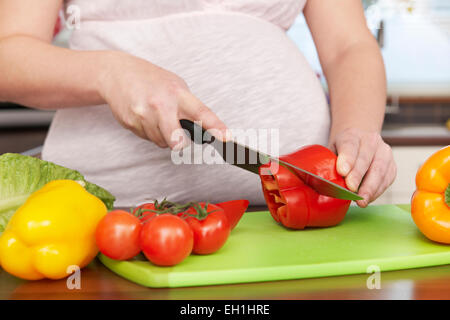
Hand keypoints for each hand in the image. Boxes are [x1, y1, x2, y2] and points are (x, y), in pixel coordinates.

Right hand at [98, 52, 227, 149]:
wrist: (116, 73)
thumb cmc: (151, 79)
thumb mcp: (175, 85)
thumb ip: (188, 106)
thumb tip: (204, 129)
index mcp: (177, 93)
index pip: (201, 112)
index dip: (215, 126)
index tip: (226, 137)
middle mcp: (161, 104)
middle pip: (175, 138)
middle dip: (179, 142)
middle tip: (178, 138)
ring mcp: (144, 114)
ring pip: (161, 142)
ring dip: (163, 136)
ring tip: (157, 117)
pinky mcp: (131, 123)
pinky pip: (147, 138)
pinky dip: (149, 132)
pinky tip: (145, 117)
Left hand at [329, 128, 396, 207]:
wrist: (360, 143)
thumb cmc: (342, 151)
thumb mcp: (331, 151)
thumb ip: (328, 162)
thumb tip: (322, 180)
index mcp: (352, 134)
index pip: (349, 145)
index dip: (347, 159)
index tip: (342, 171)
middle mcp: (371, 140)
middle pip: (365, 158)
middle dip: (358, 175)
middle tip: (351, 189)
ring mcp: (384, 152)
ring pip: (379, 170)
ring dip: (370, 187)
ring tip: (361, 200)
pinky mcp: (392, 165)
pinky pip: (386, 179)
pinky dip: (377, 191)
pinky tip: (368, 198)